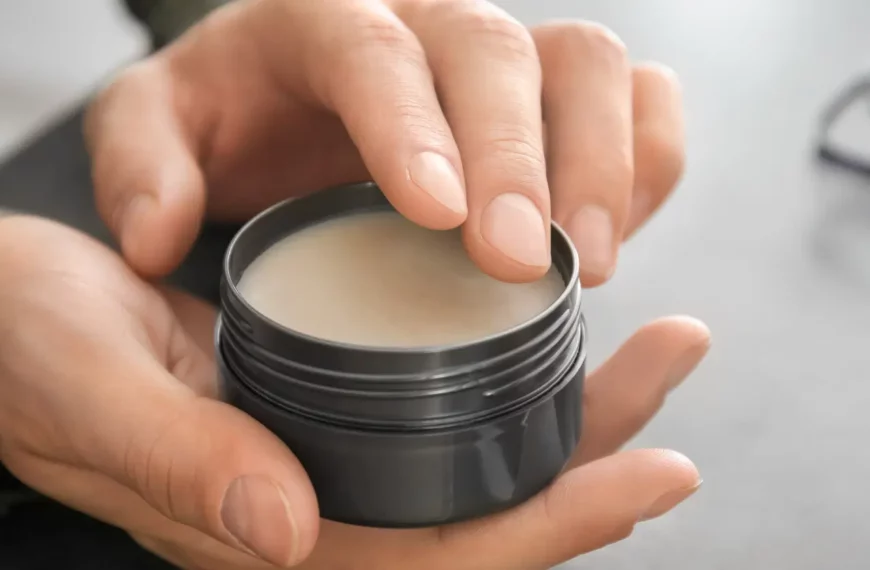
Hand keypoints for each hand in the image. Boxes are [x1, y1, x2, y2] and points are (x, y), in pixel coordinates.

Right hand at [0, 215, 707, 569]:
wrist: (18, 318)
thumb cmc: (33, 352)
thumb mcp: (91, 393)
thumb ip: (180, 461)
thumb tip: (283, 527)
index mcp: (262, 530)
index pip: (439, 561)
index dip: (553, 527)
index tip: (653, 470)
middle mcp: (310, 510)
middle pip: (485, 515)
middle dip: (596, 457)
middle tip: (674, 361)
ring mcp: (321, 465)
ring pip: (474, 463)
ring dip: (571, 410)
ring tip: (645, 345)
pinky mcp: (323, 413)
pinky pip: (440, 418)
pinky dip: (507, 378)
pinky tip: (547, 336)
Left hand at [85, 0, 683, 285]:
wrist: (291, 106)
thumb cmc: (231, 119)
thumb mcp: (154, 132)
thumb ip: (140, 166)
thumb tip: (159, 235)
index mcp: (320, 22)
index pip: (375, 52)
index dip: (414, 129)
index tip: (442, 220)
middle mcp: (425, 25)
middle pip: (499, 53)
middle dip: (520, 161)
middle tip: (519, 264)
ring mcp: (502, 58)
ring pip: (589, 67)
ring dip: (601, 165)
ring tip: (584, 266)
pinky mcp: (554, 98)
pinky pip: (637, 100)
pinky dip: (647, 160)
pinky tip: (613, 232)